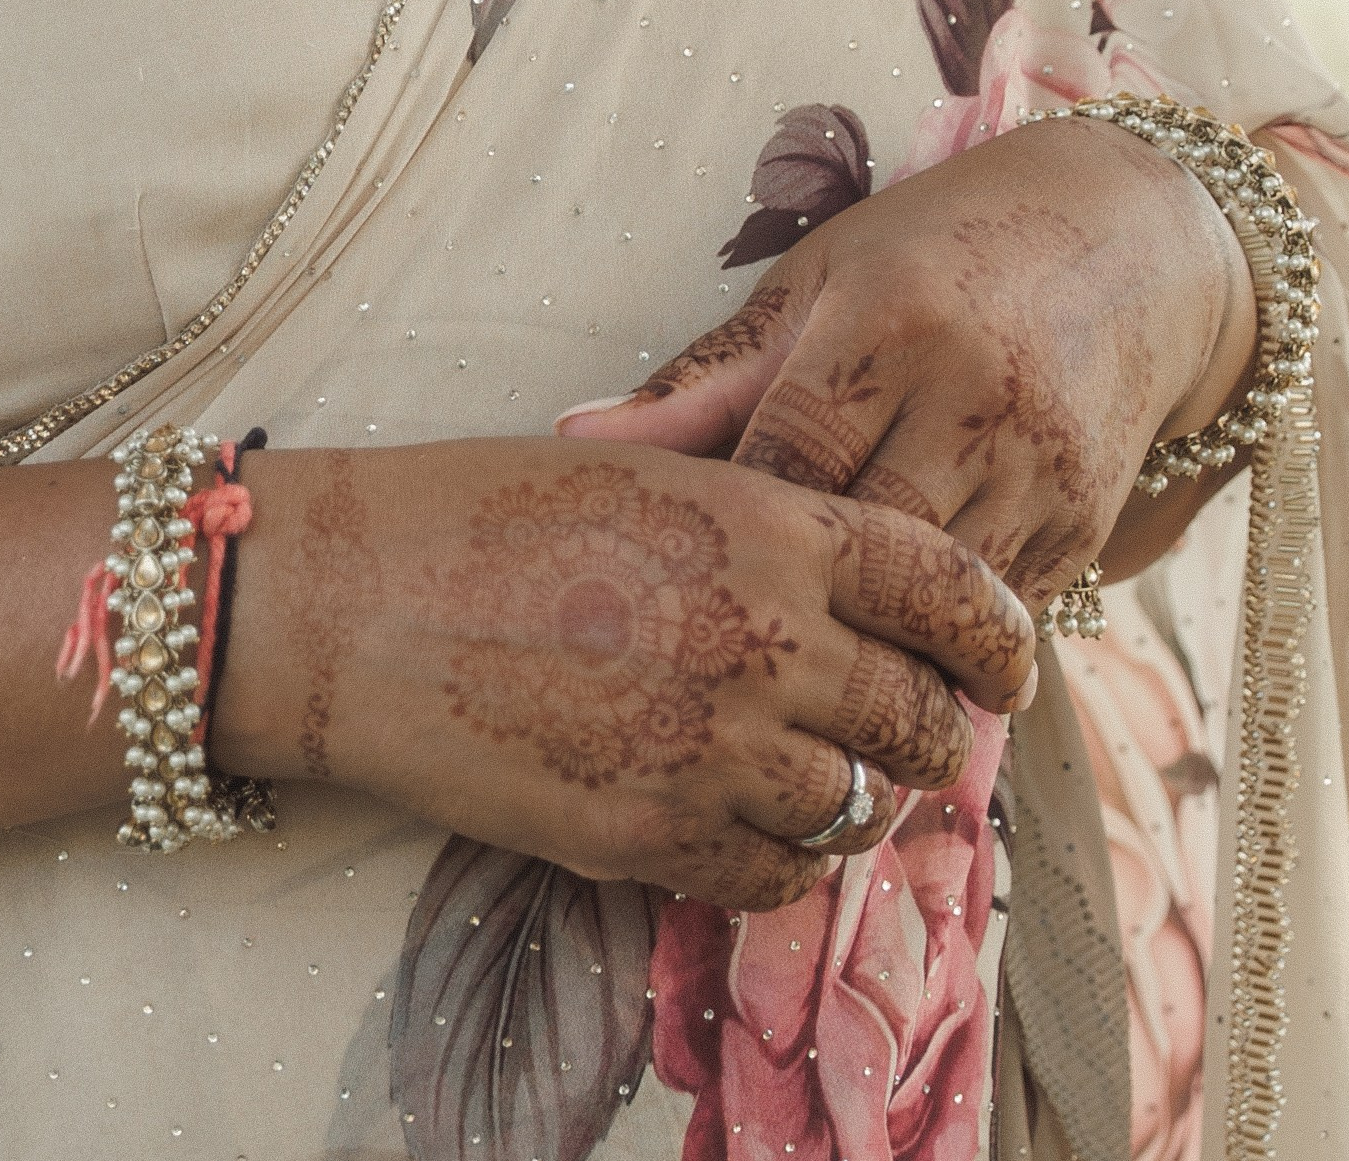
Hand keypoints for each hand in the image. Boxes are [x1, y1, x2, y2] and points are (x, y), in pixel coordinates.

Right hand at [215, 439, 1034, 910]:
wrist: (347, 605)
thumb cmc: (481, 516)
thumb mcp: (646, 473)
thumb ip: (765, 532)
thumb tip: (852, 594)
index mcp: (771, 526)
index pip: (950, 589)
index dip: (997, 636)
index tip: (1002, 669)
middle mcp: (763, 639)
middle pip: (918, 715)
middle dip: (927, 730)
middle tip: (905, 734)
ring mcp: (710, 747)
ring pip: (856, 808)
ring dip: (853, 801)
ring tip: (816, 783)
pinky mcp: (648, 836)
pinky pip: (773, 875)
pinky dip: (777, 860)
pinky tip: (740, 828)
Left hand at [555, 115, 1257, 608]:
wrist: (1134, 240)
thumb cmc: (940, 252)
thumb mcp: (817, 284)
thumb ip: (704, 378)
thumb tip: (570, 439)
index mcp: (886, 326)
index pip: (782, 465)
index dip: (726, 533)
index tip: (671, 581)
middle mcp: (973, 396)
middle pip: (861, 550)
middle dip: (796, 609)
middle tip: (720, 668)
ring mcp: (1041, 466)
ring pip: (938, 604)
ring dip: (869, 653)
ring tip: (793, 702)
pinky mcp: (1087, 520)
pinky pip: (1000, 615)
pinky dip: (941, 646)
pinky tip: (888, 673)